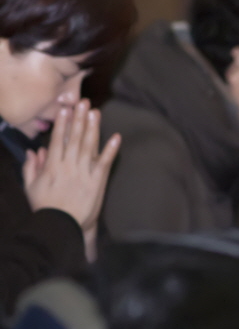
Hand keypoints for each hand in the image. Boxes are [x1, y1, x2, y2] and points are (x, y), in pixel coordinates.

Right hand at [23, 101, 120, 261]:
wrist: (60, 226)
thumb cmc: (45, 207)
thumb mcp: (31, 187)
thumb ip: (32, 168)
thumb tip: (34, 151)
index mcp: (52, 167)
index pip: (58, 140)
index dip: (62, 124)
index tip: (65, 109)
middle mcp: (68, 166)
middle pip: (74, 139)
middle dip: (79, 119)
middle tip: (83, 102)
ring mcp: (84, 173)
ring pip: (89, 146)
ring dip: (93, 128)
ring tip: (95, 112)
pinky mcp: (97, 181)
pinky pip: (104, 163)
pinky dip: (110, 150)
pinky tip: (116, 137)